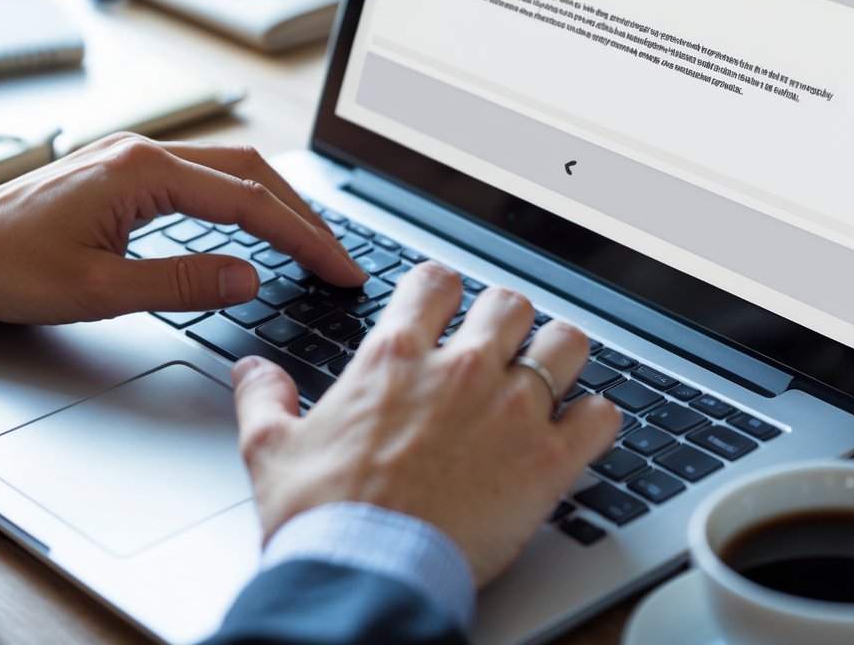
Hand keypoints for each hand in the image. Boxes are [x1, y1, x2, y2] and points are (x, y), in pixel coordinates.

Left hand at [0, 133, 366, 323]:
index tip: (340, 268)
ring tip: (312, 243)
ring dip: (277, 205)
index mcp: (143, 172)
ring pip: (231, 170)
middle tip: (339, 257)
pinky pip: (204, 178)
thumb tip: (250, 277)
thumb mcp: (99, 289)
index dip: (304, 238)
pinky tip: (256, 224)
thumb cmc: (8, 268)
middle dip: (304, 215)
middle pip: (252, 172)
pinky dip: (243, 201)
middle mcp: (144, 152)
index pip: (250, 201)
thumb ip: (182, 282)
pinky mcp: (126, 173)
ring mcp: (135, 158)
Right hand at [232, 262, 621, 586]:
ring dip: (561, 355)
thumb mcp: (270, 449)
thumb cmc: (322, 515)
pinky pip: (602, 416)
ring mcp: (511, 410)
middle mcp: (461, 369)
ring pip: (567, 342)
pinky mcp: (549, 460)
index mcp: (396, 357)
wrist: (366, 572)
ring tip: (551, 376)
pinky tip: (580, 432)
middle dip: (508, 320)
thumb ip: (263, 399)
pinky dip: (597, 420)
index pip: (435, 281)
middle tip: (500, 348)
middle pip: (510, 303)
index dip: (443, 290)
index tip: (445, 308)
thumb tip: (251, 372)